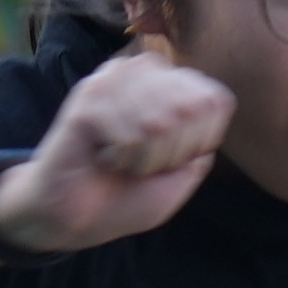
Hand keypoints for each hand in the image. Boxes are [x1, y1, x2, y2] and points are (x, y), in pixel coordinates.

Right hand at [8, 53, 232, 251]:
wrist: (73, 217)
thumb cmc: (127, 195)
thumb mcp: (182, 176)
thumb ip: (204, 142)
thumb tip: (207, 104)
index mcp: (171, 83)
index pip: (214, 101)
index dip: (200, 141)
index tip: (169, 158)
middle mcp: (143, 71)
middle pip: (191, 110)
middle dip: (171, 151)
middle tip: (141, 161)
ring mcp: (113, 80)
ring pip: (160, 122)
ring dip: (144, 157)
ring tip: (121, 159)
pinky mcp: (88, 98)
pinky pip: (130, 133)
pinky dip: (121, 157)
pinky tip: (103, 156)